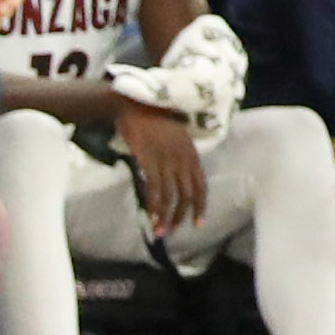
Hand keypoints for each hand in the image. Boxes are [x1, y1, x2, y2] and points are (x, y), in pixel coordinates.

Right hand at [115, 100, 205, 233]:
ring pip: (171, 196)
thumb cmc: (151, 118)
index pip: (201, 185)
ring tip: (161, 231)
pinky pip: (155, 189)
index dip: (200, 205)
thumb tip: (176, 176)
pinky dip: (154, 206)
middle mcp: (182, 157)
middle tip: (173, 230)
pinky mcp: (149, 159)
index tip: (197, 223)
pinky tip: (151, 217)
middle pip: (188, 194)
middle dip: (182, 216)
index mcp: (191, 152)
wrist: (134, 103)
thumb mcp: (175, 136)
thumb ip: (179, 155)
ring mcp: (166, 159)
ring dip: (166, 216)